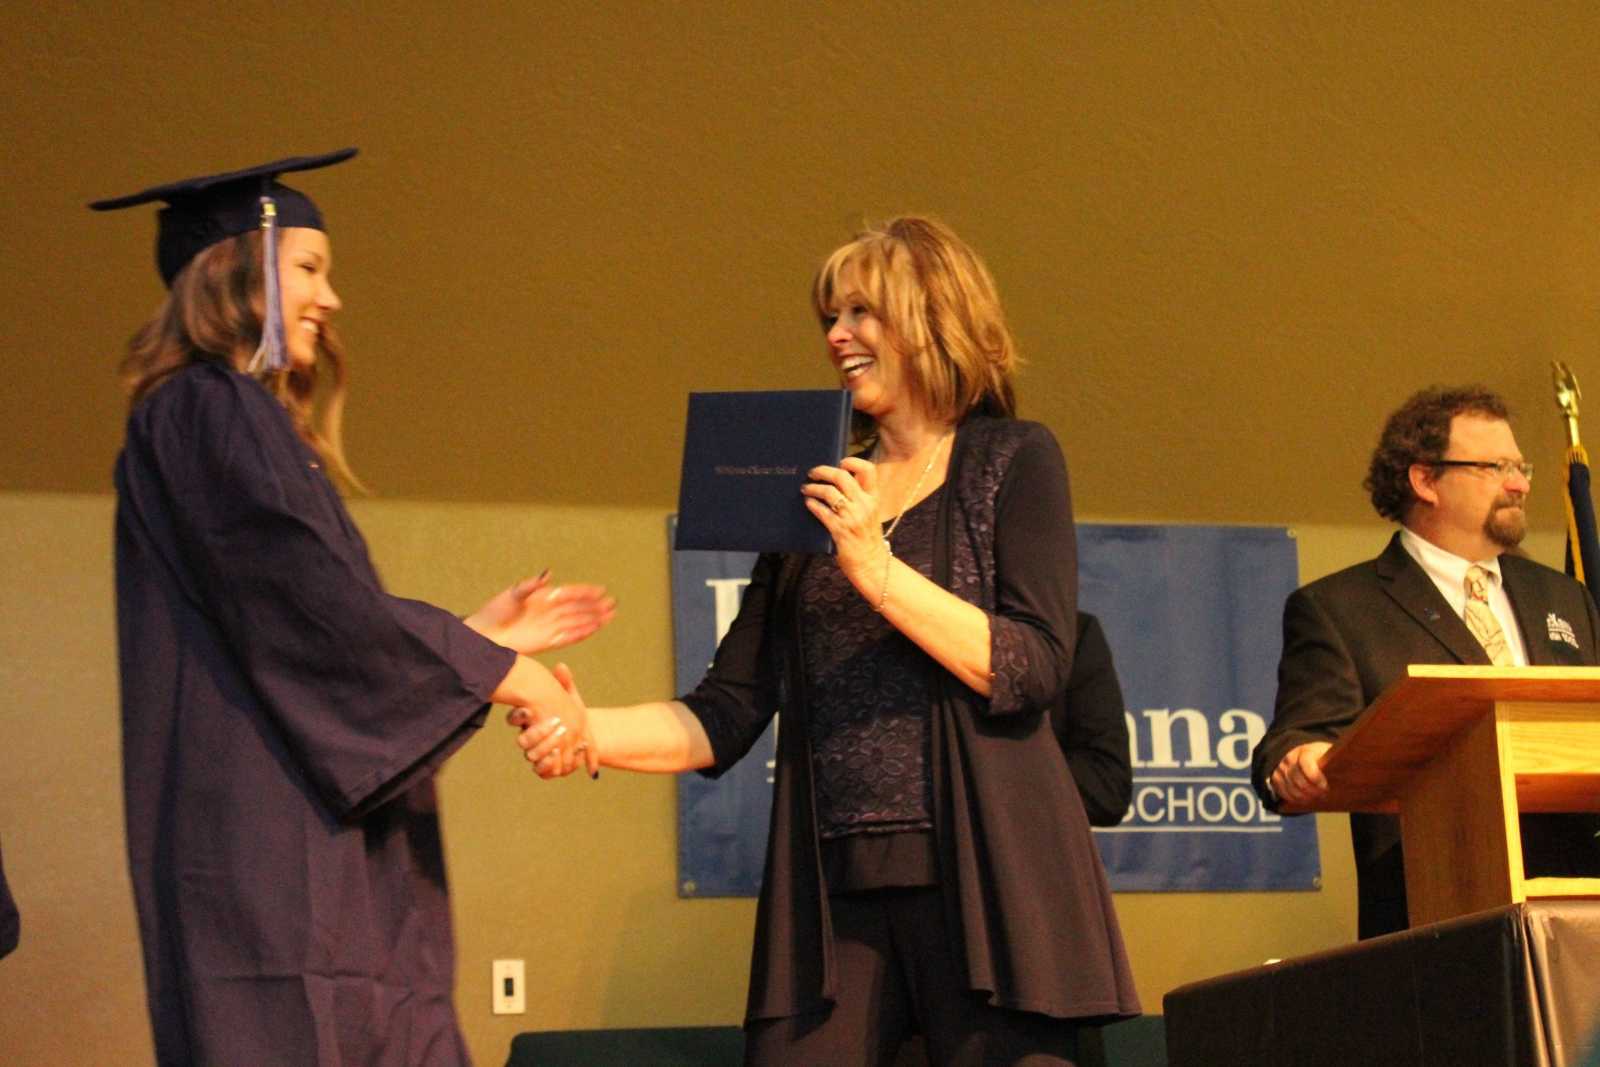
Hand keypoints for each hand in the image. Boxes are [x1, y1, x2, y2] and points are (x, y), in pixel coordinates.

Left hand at [466, 571, 615, 654]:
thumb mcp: (513, 594)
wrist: (484, 636)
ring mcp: (550, 627)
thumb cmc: (495, 612)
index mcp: (543, 597)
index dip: (585, 592)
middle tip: (613, 603)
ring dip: (593, 619)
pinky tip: (594, 628)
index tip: (601, 590)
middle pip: (577, 608)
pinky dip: (582, 632)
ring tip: (610, 615)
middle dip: (595, 606)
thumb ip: (532, 585)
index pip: (570, 593)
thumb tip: (548, 573)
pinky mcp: (547, 642)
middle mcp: (550, 612)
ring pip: (577, 622)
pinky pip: (569, 637)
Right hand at [508, 663, 599, 778]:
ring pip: (532, 757)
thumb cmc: (572, 712)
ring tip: (560, 742)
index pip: (515, 718)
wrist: (584, 736)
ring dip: (546, 749)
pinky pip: (543, 771)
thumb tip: (561, 666)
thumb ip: (564, 681)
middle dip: (539, 734)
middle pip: (523, 741)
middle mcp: (530, 738)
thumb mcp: (570, 695)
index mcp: (530, 720)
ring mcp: (537, 753)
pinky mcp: (546, 768)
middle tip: (558, 724)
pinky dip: (551, 766)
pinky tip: (563, 756)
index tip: (530, 710)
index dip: (519, 716)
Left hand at [802, 456, 889, 588]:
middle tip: (812, 473)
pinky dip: (812, 504)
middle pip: (842, 476)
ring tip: (805, 489)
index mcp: (873, 498)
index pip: (868, 470)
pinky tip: (808, 503)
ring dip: (813, 488)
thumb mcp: (871, 513)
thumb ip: (859, 498)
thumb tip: (836, 482)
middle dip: (823, 471)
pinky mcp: (840, 530)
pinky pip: (822, 511)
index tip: (840, 463)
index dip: (852, 461)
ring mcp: (852, 517)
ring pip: (829, 492)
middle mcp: (864, 505)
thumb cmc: (867, 538)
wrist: (871, 563)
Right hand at [1270, 742, 1331, 806]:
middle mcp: (1290, 757)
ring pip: (1289, 787)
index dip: (1315, 778)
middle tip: (1323, 796)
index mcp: (1305, 750)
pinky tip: (1303, 800)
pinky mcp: (1275, 777)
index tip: (1325, 787)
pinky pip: (1281, 791)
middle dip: (1311, 791)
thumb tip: (1351, 770)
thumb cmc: (1321, 757)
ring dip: (1303, 796)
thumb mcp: (1330, 755)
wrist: (1304, 754)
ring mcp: (1280, 767)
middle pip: (1297, 778)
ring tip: (1315, 799)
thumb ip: (1336, 762)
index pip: (1306, 764)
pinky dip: (1292, 798)